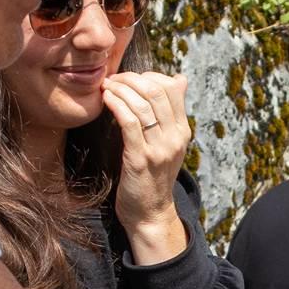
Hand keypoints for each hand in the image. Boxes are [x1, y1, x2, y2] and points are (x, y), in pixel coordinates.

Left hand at [103, 70, 191, 265]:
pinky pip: (129, 123)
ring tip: (106, 87)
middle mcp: (174, 137)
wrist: (150, 213)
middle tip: (113, 79)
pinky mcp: (140, 159)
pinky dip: (116, 105)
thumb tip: (180, 79)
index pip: (171, 88)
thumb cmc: (153, 175)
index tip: (129, 78)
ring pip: (142, 104)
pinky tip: (106, 99)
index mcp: (182, 130)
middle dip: (131, 79)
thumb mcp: (168, 141)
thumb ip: (171, 113)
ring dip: (120, 89)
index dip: (148, 76)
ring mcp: (159, 149)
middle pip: (156, 91)